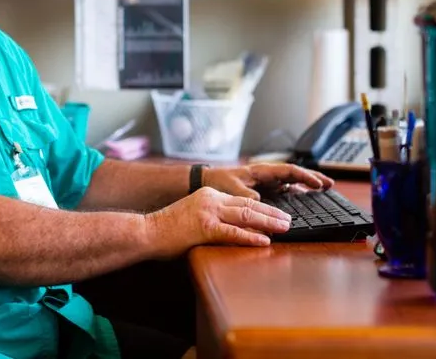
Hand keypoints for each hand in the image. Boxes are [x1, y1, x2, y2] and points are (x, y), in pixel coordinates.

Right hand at [144, 187, 291, 256]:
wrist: (147, 231)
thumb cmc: (167, 228)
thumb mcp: (193, 214)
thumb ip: (213, 217)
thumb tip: (235, 228)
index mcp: (209, 195)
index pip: (242, 200)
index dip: (263, 208)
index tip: (277, 214)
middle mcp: (211, 199)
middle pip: (249, 205)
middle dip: (272, 213)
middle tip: (288, 220)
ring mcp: (207, 212)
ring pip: (246, 215)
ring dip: (268, 222)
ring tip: (285, 228)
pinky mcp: (204, 228)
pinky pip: (232, 233)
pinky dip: (250, 237)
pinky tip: (264, 241)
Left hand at [202, 163, 334, 200]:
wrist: (207, 182)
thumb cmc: (219, 182)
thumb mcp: (232, 189)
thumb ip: (247, 196)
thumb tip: (261, 203)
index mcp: (261, 171)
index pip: (288, 171)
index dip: (304, 176)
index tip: (317, 183)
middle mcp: (267, 175)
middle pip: (294, 174)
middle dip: (312, 177)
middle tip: (330, 184)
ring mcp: (267, 182)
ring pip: (291, 181)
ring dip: (306, 184)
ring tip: (323, 189)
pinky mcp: (264, 190)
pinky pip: (284, 190)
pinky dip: (296, 192)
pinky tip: (305, 197)